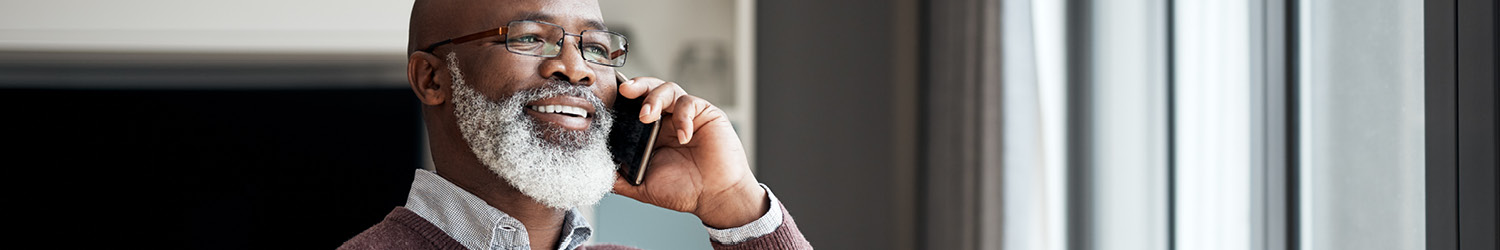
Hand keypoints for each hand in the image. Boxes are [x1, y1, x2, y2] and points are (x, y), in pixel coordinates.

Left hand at [609, 77, 768, 228]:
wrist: (715, 197)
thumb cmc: (683, 191)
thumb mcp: (642, 185)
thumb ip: (618, 177)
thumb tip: (592, 170)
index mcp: (650, 132)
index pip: (632, 105)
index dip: (621, 98)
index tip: (607, 97)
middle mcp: (667, 119)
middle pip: (648, 88)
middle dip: (635, 86)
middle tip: (624, 91)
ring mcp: (686, 115)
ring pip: (668, 89)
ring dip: (654, 98)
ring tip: (647, 116)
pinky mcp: (705, 114)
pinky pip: (690, 103)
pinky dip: (683, 116)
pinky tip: (683, 136)